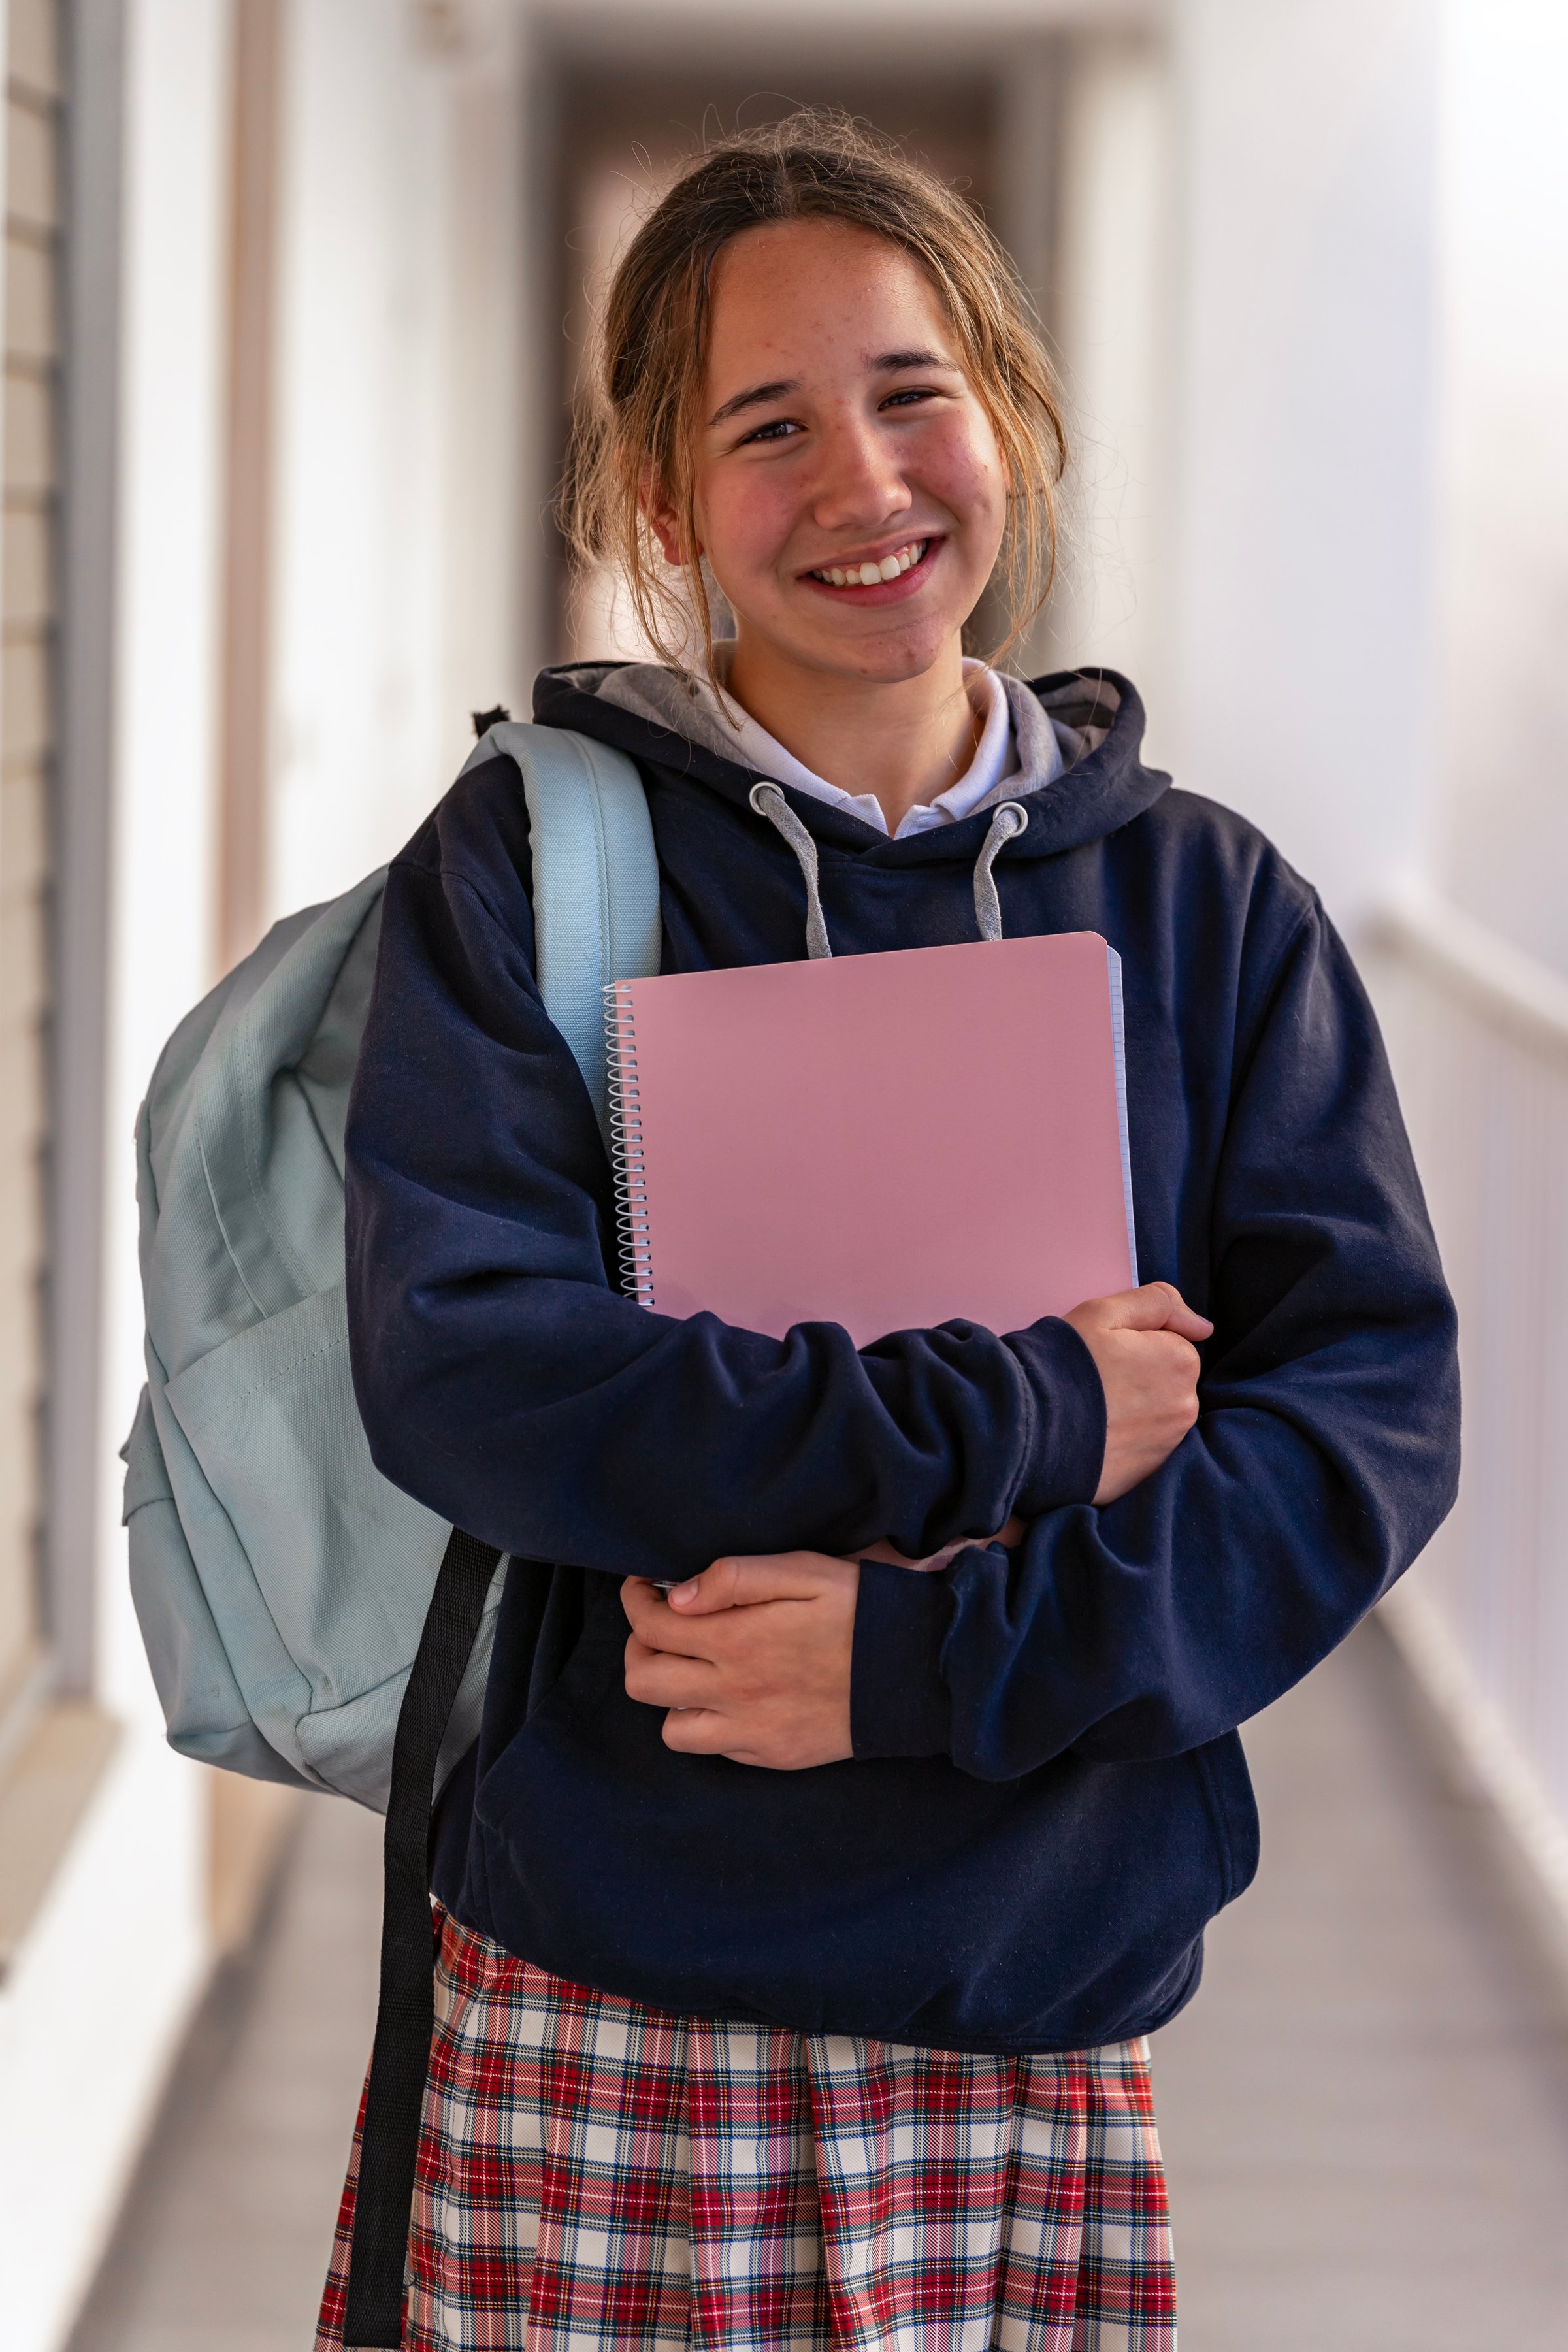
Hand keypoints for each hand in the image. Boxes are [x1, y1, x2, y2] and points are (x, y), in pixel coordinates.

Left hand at [621, 1552, 857, 1769]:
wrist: (920, 1670)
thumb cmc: (860, 1610)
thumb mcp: (804, 1572)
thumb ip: (736, 1577)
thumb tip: (678, 1595)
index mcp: (737, 1640)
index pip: (650, 1626)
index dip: (635, 1601)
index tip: (644, 1587)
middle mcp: (735, 1692)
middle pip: (644, 1681)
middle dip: (639, 1647)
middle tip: (661, 1627)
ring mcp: (753, 1732)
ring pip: (670, 1727)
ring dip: (671, 1695)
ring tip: (694, 1668)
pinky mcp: (774, 1755)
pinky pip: (716, 1749)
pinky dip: (710, 1724)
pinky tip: (733, 1696)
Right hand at [1064, 1281, 1211, 1502]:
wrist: (1027, 1429)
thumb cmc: (1062, 1364)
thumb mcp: (1102, 1313)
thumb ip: (1158, 1303)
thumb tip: (1203, 1327)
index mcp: (1180, 1360)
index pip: (1172, 1344)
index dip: (1136, 1344)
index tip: (1105, 1353)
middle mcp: (1185, 1406)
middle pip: (1168, 1382)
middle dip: (1140, 1378)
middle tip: (1096, 1382)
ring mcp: (1169, 1444)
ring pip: (1157, 1415)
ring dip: (1134, 1410)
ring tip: (1093, 1410)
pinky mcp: (1149, 1474)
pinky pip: (1144, 1447)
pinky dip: (1126, 1440)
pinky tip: (1096, 1435)